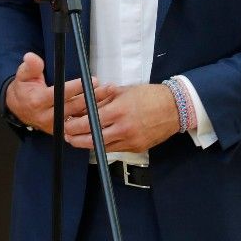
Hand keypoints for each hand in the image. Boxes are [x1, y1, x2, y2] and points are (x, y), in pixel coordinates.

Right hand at [5, 52, 114, 133]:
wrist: (20, 109)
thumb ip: (30, 67)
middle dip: (92, 97)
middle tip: (107, 88)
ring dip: (96, 108)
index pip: (60, 94)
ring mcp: (56, 126)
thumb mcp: (22, 75)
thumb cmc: (24, 89)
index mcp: (38, 102)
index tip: (90, 80)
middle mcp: (48, 116)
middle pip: (74, 107)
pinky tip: (105, 109)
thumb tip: (31, 56)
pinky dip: (92, 117)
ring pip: (80, 118)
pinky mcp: (62, 131)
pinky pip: (80, 126)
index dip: (76, 87)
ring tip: (110, 98)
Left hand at [64, 83, 178, 152]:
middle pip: (92, 138)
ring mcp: (130, 140)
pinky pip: (114, 149)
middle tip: (66, 134)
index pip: (89, 121)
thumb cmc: (149, 95)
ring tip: (77, 138)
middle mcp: (123, 128)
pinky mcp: (136, 148)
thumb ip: (103, 99)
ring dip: (87, 143)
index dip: (74, 124)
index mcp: (119, 111)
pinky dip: (103, 145)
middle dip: (75, 138)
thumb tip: (84, 103)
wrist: (175, 108)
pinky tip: (96, 139)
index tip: (65, 122)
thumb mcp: (123, 91)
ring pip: (102, 146)